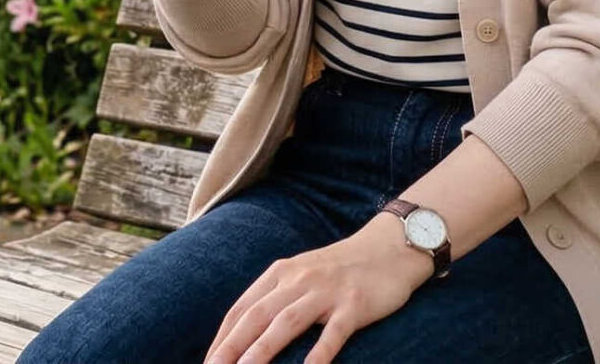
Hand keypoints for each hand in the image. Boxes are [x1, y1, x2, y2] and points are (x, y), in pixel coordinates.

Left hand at [204, 214, 429, 363]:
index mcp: (281, 273)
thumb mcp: (302, 274)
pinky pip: (334, 331)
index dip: (222, 338)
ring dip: (262, 349)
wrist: (391, 246)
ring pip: (287, 322)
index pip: (242, 308)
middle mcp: (299, 280)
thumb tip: (245, 331)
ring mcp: (327, 291)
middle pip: (257, 316)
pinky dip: (320, 351)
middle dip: (231, 347)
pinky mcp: (355, 303)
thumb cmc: (342, 269)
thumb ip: (276, 298)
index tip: (208, 362)